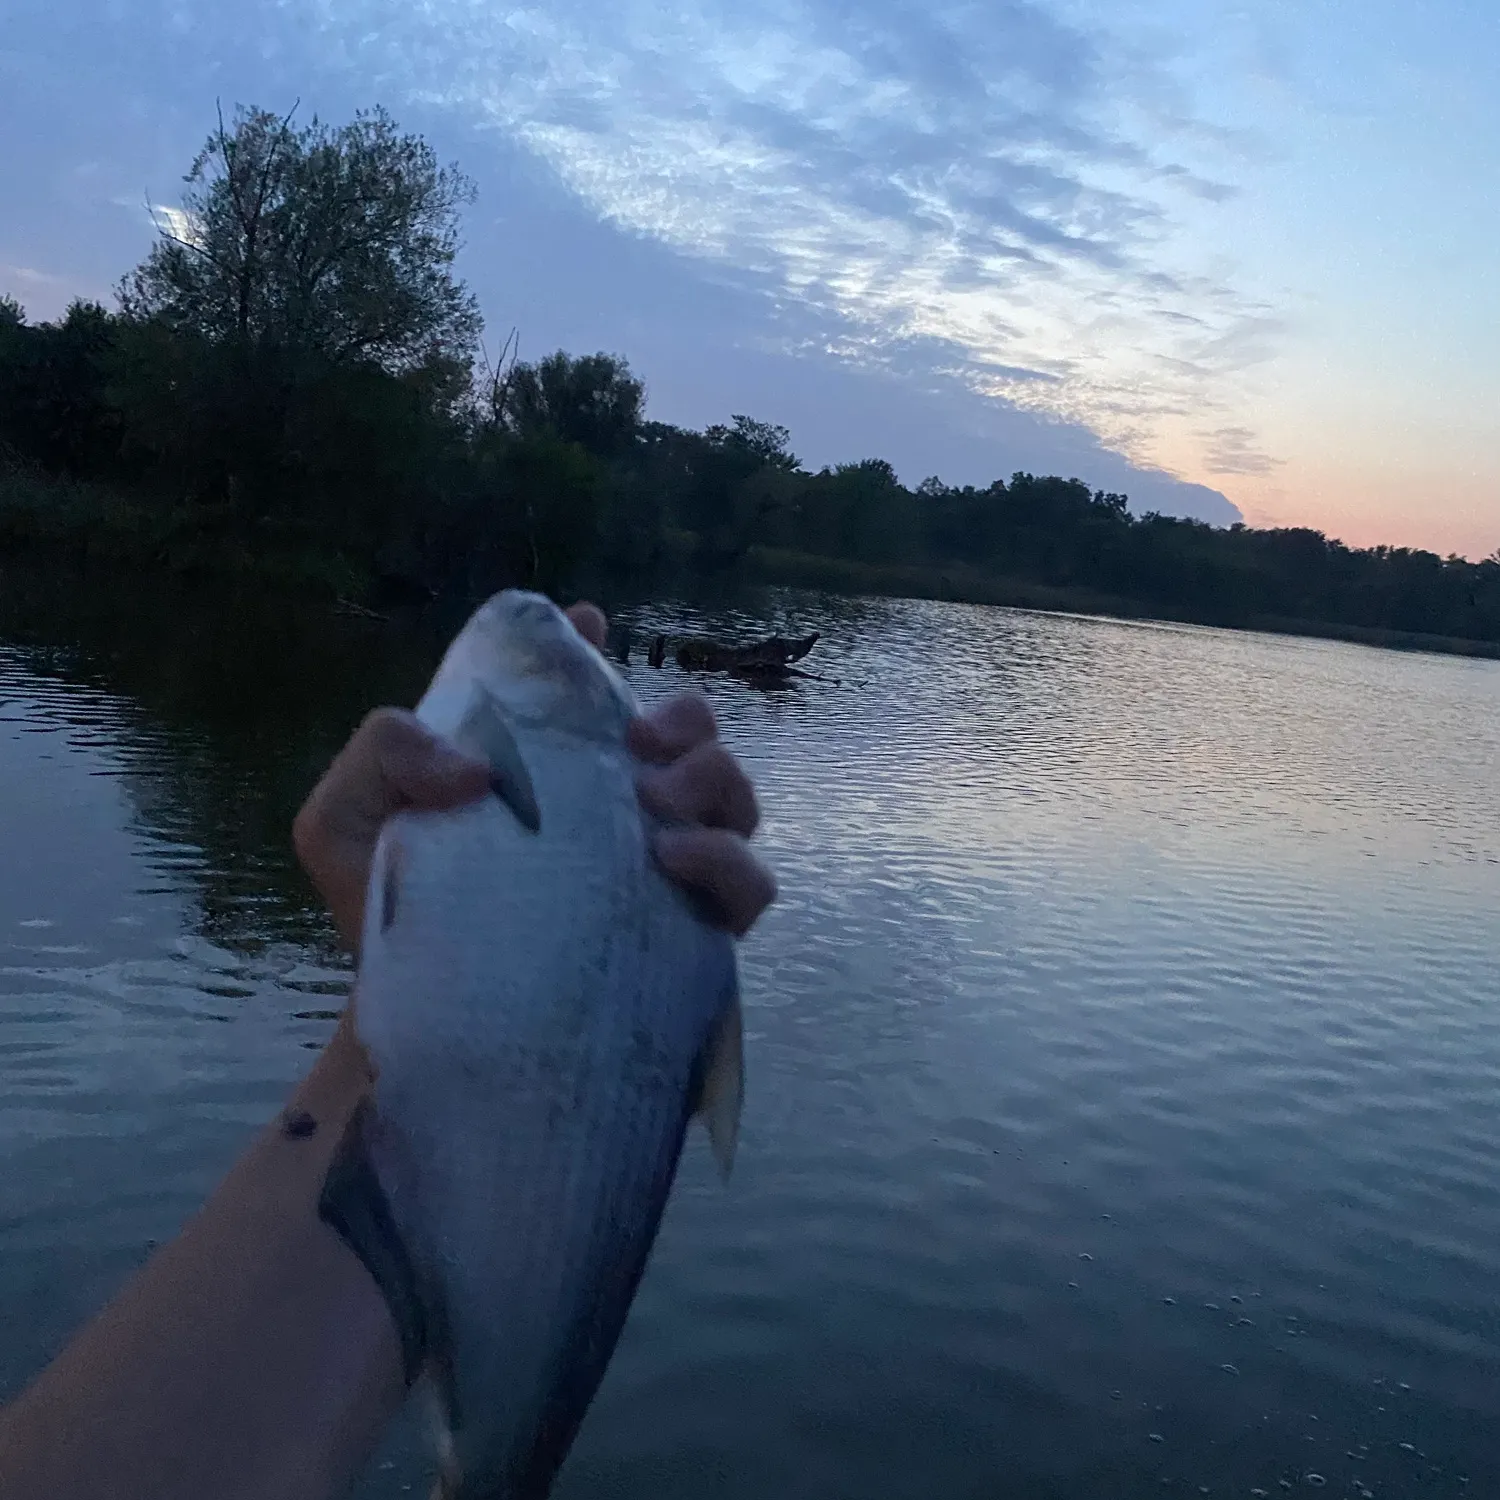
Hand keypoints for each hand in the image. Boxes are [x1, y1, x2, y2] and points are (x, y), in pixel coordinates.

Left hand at [293, 602, 775, 948]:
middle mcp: (616, 811)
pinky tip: (672, 860)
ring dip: (713, 780)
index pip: (594, 693)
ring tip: (656, 805)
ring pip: (734, 798)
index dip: (597, 650)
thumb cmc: (391, 916)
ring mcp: (661, 872)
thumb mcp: (342, 822)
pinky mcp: (690, 936)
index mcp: (551, 769)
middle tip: (638, 743)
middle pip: (693, 736)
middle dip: (685, 722)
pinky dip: (729, 861)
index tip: (589, 623)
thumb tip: (477, 768)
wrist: (421, 1027)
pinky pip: (749, 888)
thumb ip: (382, 754)